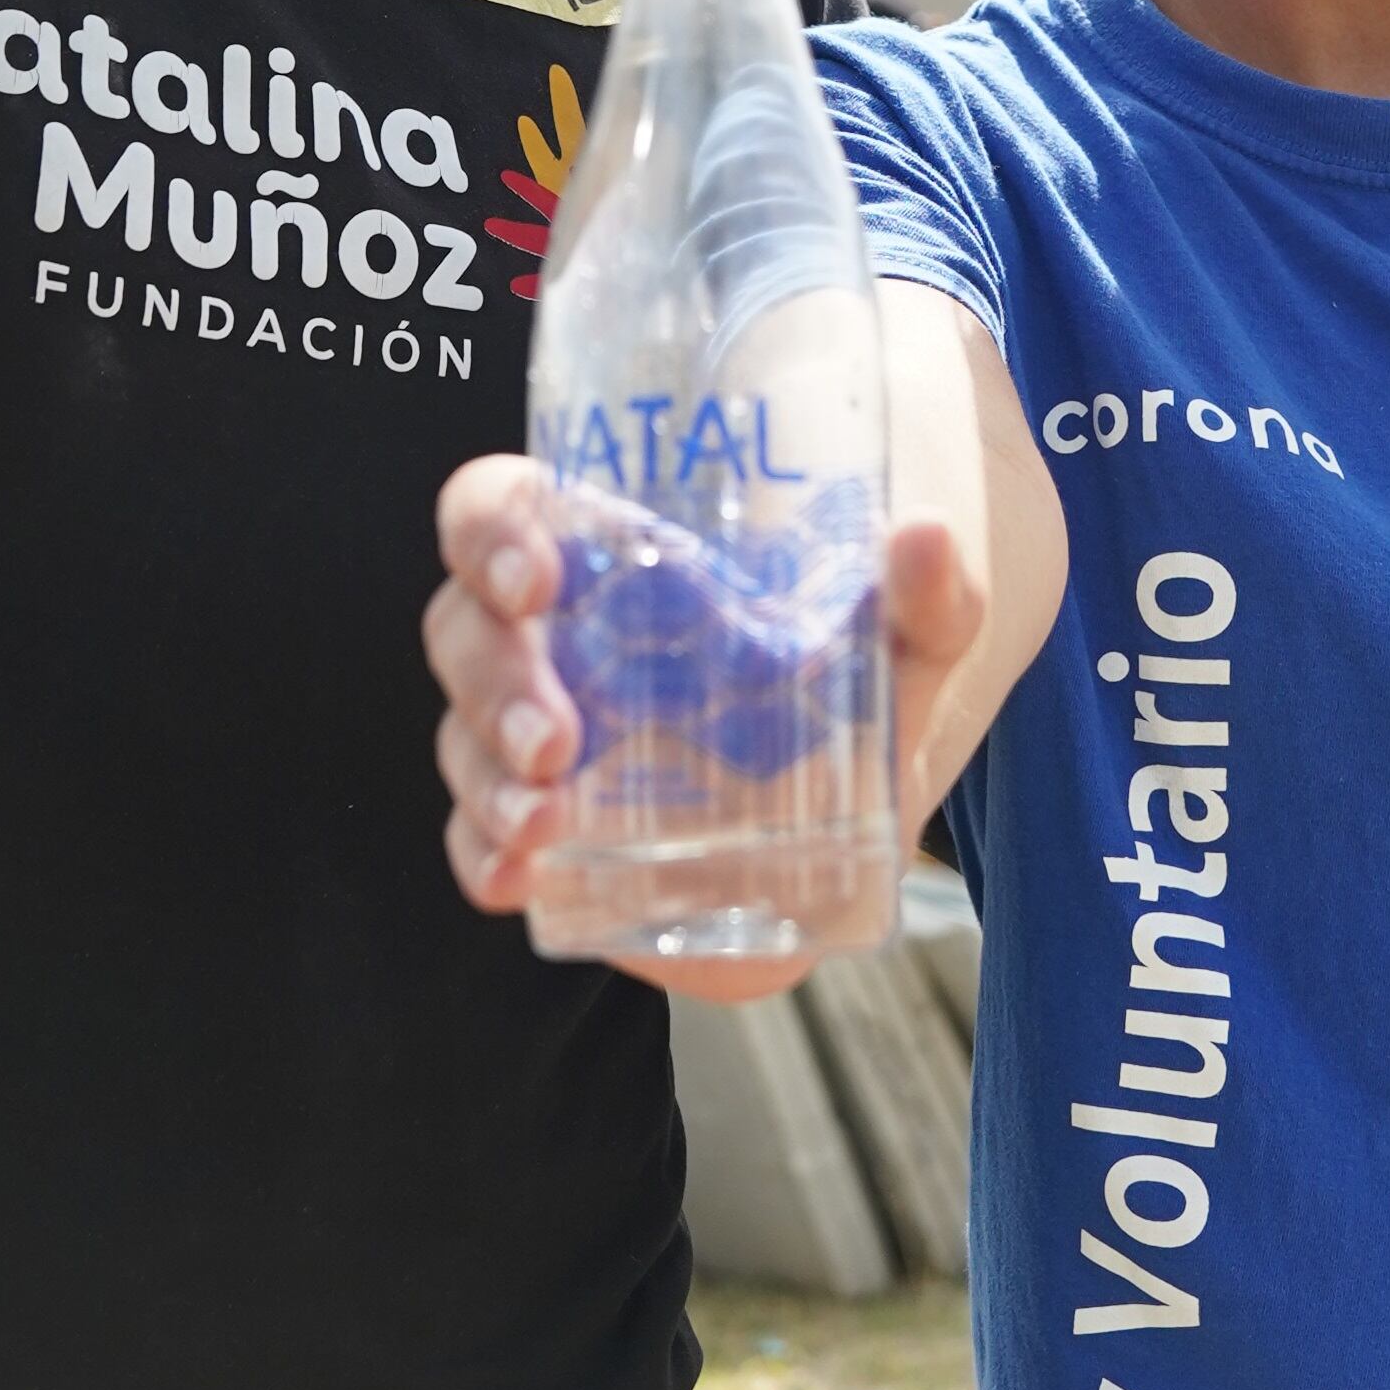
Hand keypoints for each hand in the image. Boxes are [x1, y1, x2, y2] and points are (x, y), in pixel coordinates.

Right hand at [425, 453, 981, 1000]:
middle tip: (556, 738)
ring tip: (545, 822)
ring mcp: (527, 741)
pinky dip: (484, 859)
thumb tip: (929, 534)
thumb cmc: (846, 700)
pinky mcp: (537, 839)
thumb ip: (928, 597)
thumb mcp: (900, 650)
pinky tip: (518, 877)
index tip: (538, 578)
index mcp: (603, 560)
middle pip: (461, 630)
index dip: (492, 533)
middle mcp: (546, 641)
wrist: (848, 839)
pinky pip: (474, 843)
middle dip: (494, 681)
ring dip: (487, 779)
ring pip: (460, 738)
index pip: (495, 511)